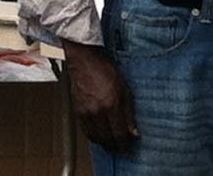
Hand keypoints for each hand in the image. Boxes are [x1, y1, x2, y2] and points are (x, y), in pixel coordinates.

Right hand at [62, 40, 138, 154]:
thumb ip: (129, 112)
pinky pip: (87, 132)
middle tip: (123, 150)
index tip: (130, 147)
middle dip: (116, 147)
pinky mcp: (78, 113)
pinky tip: (101, 136)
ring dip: (105, 144)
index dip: (125, 144)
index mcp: (111, 104)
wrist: (85, 62)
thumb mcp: (125, 88)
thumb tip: (134, 130)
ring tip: (113, 145)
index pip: (119, 133)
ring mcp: (86, 113)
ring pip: (96, 138)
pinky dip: (95, 137)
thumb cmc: (105, 70)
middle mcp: (97, 111)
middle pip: (107, 139)